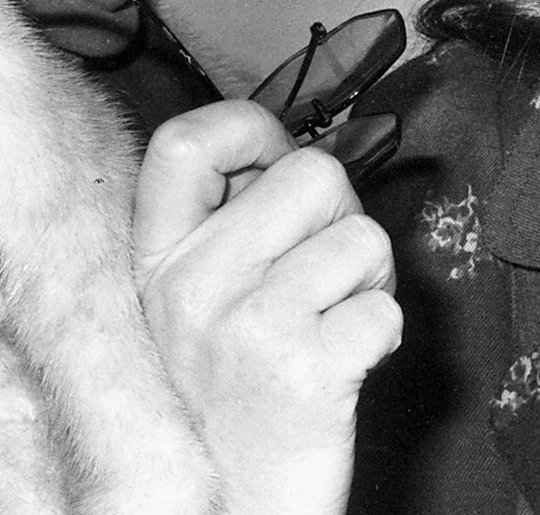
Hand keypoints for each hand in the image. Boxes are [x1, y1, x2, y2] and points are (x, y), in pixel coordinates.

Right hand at [134, 101, 398, 514]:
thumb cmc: (224, 411)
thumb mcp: (188, 310)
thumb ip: (224, 230)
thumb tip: (288, 154)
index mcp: (156, 261)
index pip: (185, 140)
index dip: (251, 129)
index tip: (276, 165)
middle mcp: (191, 285)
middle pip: (312, 172)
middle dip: (341, 216)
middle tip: (324, 276)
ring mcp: (245, 326)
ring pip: (362, 236)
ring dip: (369, 281)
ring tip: (331, 327)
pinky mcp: (302, 372)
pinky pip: (384, 309)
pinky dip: (383, 336)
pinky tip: (345, 367)